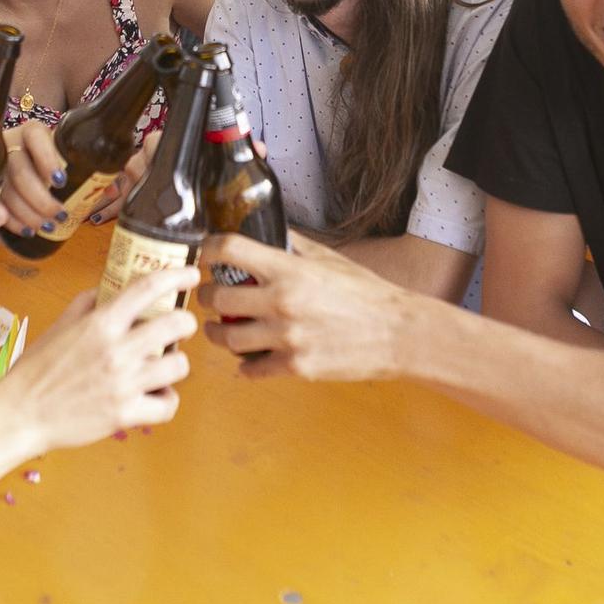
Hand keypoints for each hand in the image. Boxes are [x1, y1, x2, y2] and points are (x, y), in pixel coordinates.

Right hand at [0, 122, 141, 238]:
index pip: (36, 137)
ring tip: (45, 227)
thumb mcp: (69, 156)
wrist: (19, 159)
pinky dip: (12, 221)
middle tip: (59, 215)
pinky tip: (27, 230)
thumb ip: (92, 169)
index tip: (61, 181)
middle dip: (40, 198)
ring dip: (27, 213)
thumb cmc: (53, 158)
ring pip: (7, 191)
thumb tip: (112, 190)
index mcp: (33, 132)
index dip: (46, 159)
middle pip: (20, 171)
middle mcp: (11, 145)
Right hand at [0, 267, 197, 466]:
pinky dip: (166, 400)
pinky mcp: (125, 415)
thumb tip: (111, 290)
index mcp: (100, 323)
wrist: (20, 413)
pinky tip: (156, 394)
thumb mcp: (60, 324)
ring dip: (176, 362)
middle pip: (176, 325)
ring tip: (164, 364)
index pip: (147, 288)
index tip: (190, 274)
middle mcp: (116, 350)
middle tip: (179, 326)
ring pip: (179, 365)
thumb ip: (88, 303)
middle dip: (184, 322)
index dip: (176, 277)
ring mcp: (123, 384)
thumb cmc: (36, 369)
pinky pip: (168, 405)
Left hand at [197, 233, 408, 380]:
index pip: (230, 250)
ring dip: (217, 333)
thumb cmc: (366, 293)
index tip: (204, 255)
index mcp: (289, 270)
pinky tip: (248, 359)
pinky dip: (244, 366)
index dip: (208, 250)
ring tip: (219, 329)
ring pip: (227, 339)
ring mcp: (287, 338)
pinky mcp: (296, 367)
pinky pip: (251, 370)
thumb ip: (293, 246)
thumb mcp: (329, 258)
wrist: (398, 333)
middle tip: (206, 296)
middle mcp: (282, 302)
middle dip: (205, 296)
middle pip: (217, 298)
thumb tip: (266, 233)